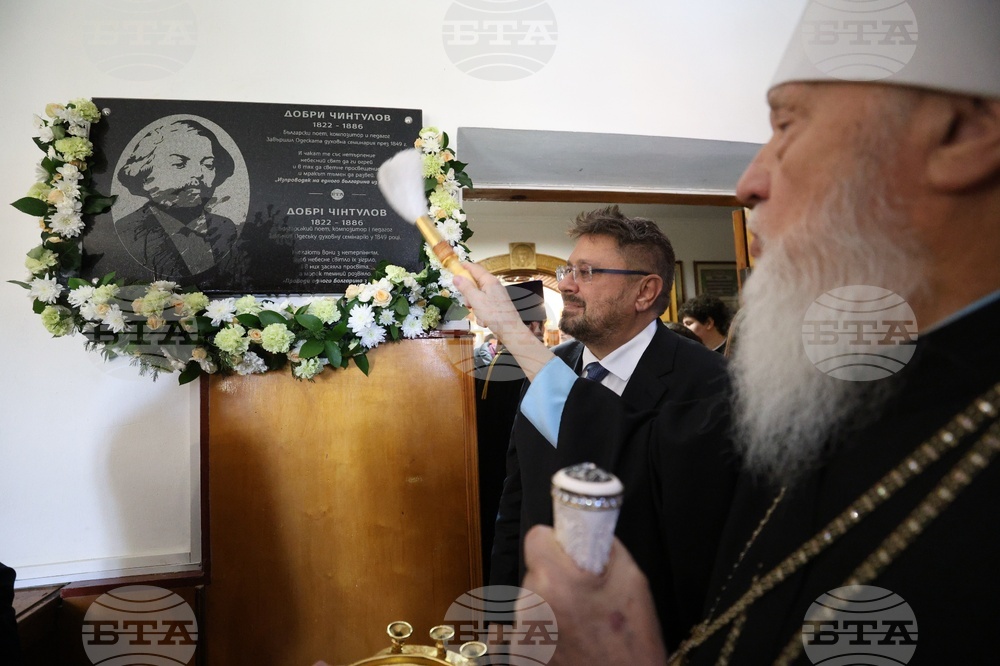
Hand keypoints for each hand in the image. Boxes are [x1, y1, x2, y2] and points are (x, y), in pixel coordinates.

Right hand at [454, 262, 554, 380]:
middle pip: (475, 284)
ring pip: (477, 297)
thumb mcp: (476, 300)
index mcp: (490, 281)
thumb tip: (456, 277)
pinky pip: (483, 307)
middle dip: (468, 295)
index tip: (454, 267)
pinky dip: (481, 314)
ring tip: (479, 315)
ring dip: (475, 307)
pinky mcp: (496, 306)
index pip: (475, 268)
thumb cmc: (495, 314)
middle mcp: (493, 287)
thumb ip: (465, 288)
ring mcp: (495, 297)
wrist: (510, 331)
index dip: (464, 267)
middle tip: (468, 303)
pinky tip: (485, 321)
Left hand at [519, 525, 667, 665]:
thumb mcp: (632, 580)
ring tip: (581, 624)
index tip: (569, 553)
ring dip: (550, 605)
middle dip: (556, 577)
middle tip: (584, 596)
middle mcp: (532, 605)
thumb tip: (586, 531)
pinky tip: (570, 640)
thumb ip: (602, 548)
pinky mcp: (520, 653)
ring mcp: (522, 633)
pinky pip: (528, 626)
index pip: (536, 537)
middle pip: (535, 570)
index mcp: (556, 581)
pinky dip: (545, 630)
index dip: (555, 542)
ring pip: (532, 598)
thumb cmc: (631, 643)